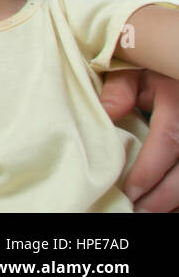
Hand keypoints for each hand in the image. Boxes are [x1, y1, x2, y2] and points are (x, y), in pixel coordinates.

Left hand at [100, 69, 178, 210]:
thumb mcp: (133, 71)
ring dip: (173, 200)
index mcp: (178, 101)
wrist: (172, 63)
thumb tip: (104, 115)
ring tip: (149, 213)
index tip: (131, 191)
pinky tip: (165, 206)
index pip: (168, 141)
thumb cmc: (148, 68)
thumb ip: (118, 91)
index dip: (150, 169)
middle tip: (139, 212)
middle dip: (163, 196)